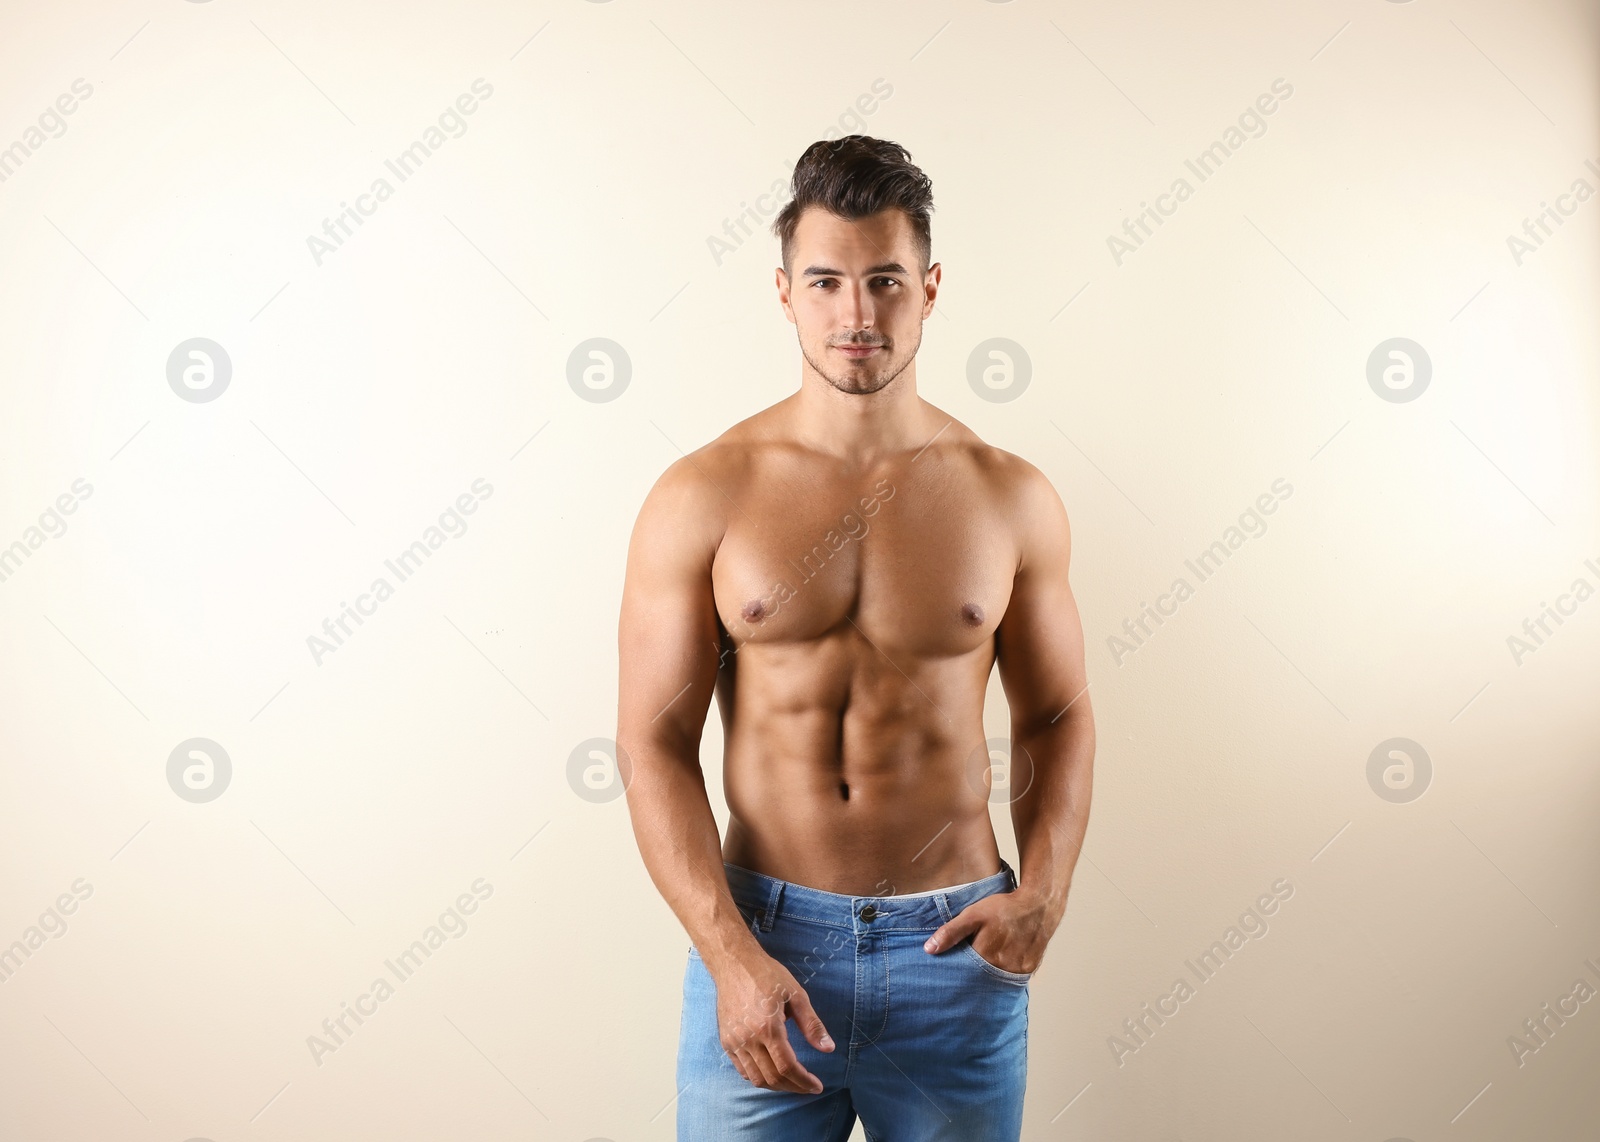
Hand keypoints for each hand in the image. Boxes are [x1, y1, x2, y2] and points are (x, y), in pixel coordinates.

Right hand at [710, 946, 834, 1093]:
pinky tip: (771, 1073)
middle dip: (794, 1087)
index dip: (804, 1081)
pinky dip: (758, 1078)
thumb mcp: (796, 995)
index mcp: (768, 1028)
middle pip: (772, 1077)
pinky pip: (742, 1070)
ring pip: (756, 1078)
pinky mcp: (726, 1041)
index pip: (788, 1067)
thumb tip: (828, 1048)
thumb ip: (812, 1025)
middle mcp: (748, 1039)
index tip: (817, 1086)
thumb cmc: (766, 974)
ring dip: (776, 1086)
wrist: (734, 963)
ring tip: (792, 1082)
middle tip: (808, 1086)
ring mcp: (734, 1042)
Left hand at [923, 889, 1058, 974]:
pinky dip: (1004, 972)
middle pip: (980, 979)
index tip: (951, 970)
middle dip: (972, 976)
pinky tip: (1002, 961)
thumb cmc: (1004, 908)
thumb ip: (951, 932)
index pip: (964, 972)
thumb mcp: (973, 915)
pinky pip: (1012, 977)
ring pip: (996, 980)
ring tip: (986, 963)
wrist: (1039, 904)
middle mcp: (1003, 968)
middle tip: (968, 968)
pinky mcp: (1029, 969)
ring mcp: (1018, 970)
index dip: (957, 970)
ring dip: (989, 975)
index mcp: (986, 956)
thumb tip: (929, 949)